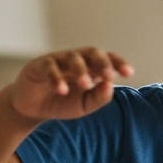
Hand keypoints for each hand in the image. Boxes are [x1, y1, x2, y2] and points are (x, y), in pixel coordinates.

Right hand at [11, 48, 133, 120]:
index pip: (107, 59)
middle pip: (92, 52)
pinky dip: (56, 77)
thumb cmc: (62, 103)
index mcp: (90, 68)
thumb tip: (109, 85)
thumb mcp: (85, 105)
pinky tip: (61, 90)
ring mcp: (58, 60)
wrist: (34, 109)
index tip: (128, 73)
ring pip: (72, 57)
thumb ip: (99, 97)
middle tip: (108, 76)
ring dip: (81, 70)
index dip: (118, 63)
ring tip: (85, 84)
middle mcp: (76, 61)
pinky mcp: (39, 65)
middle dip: (102, 63)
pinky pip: (50, 67)